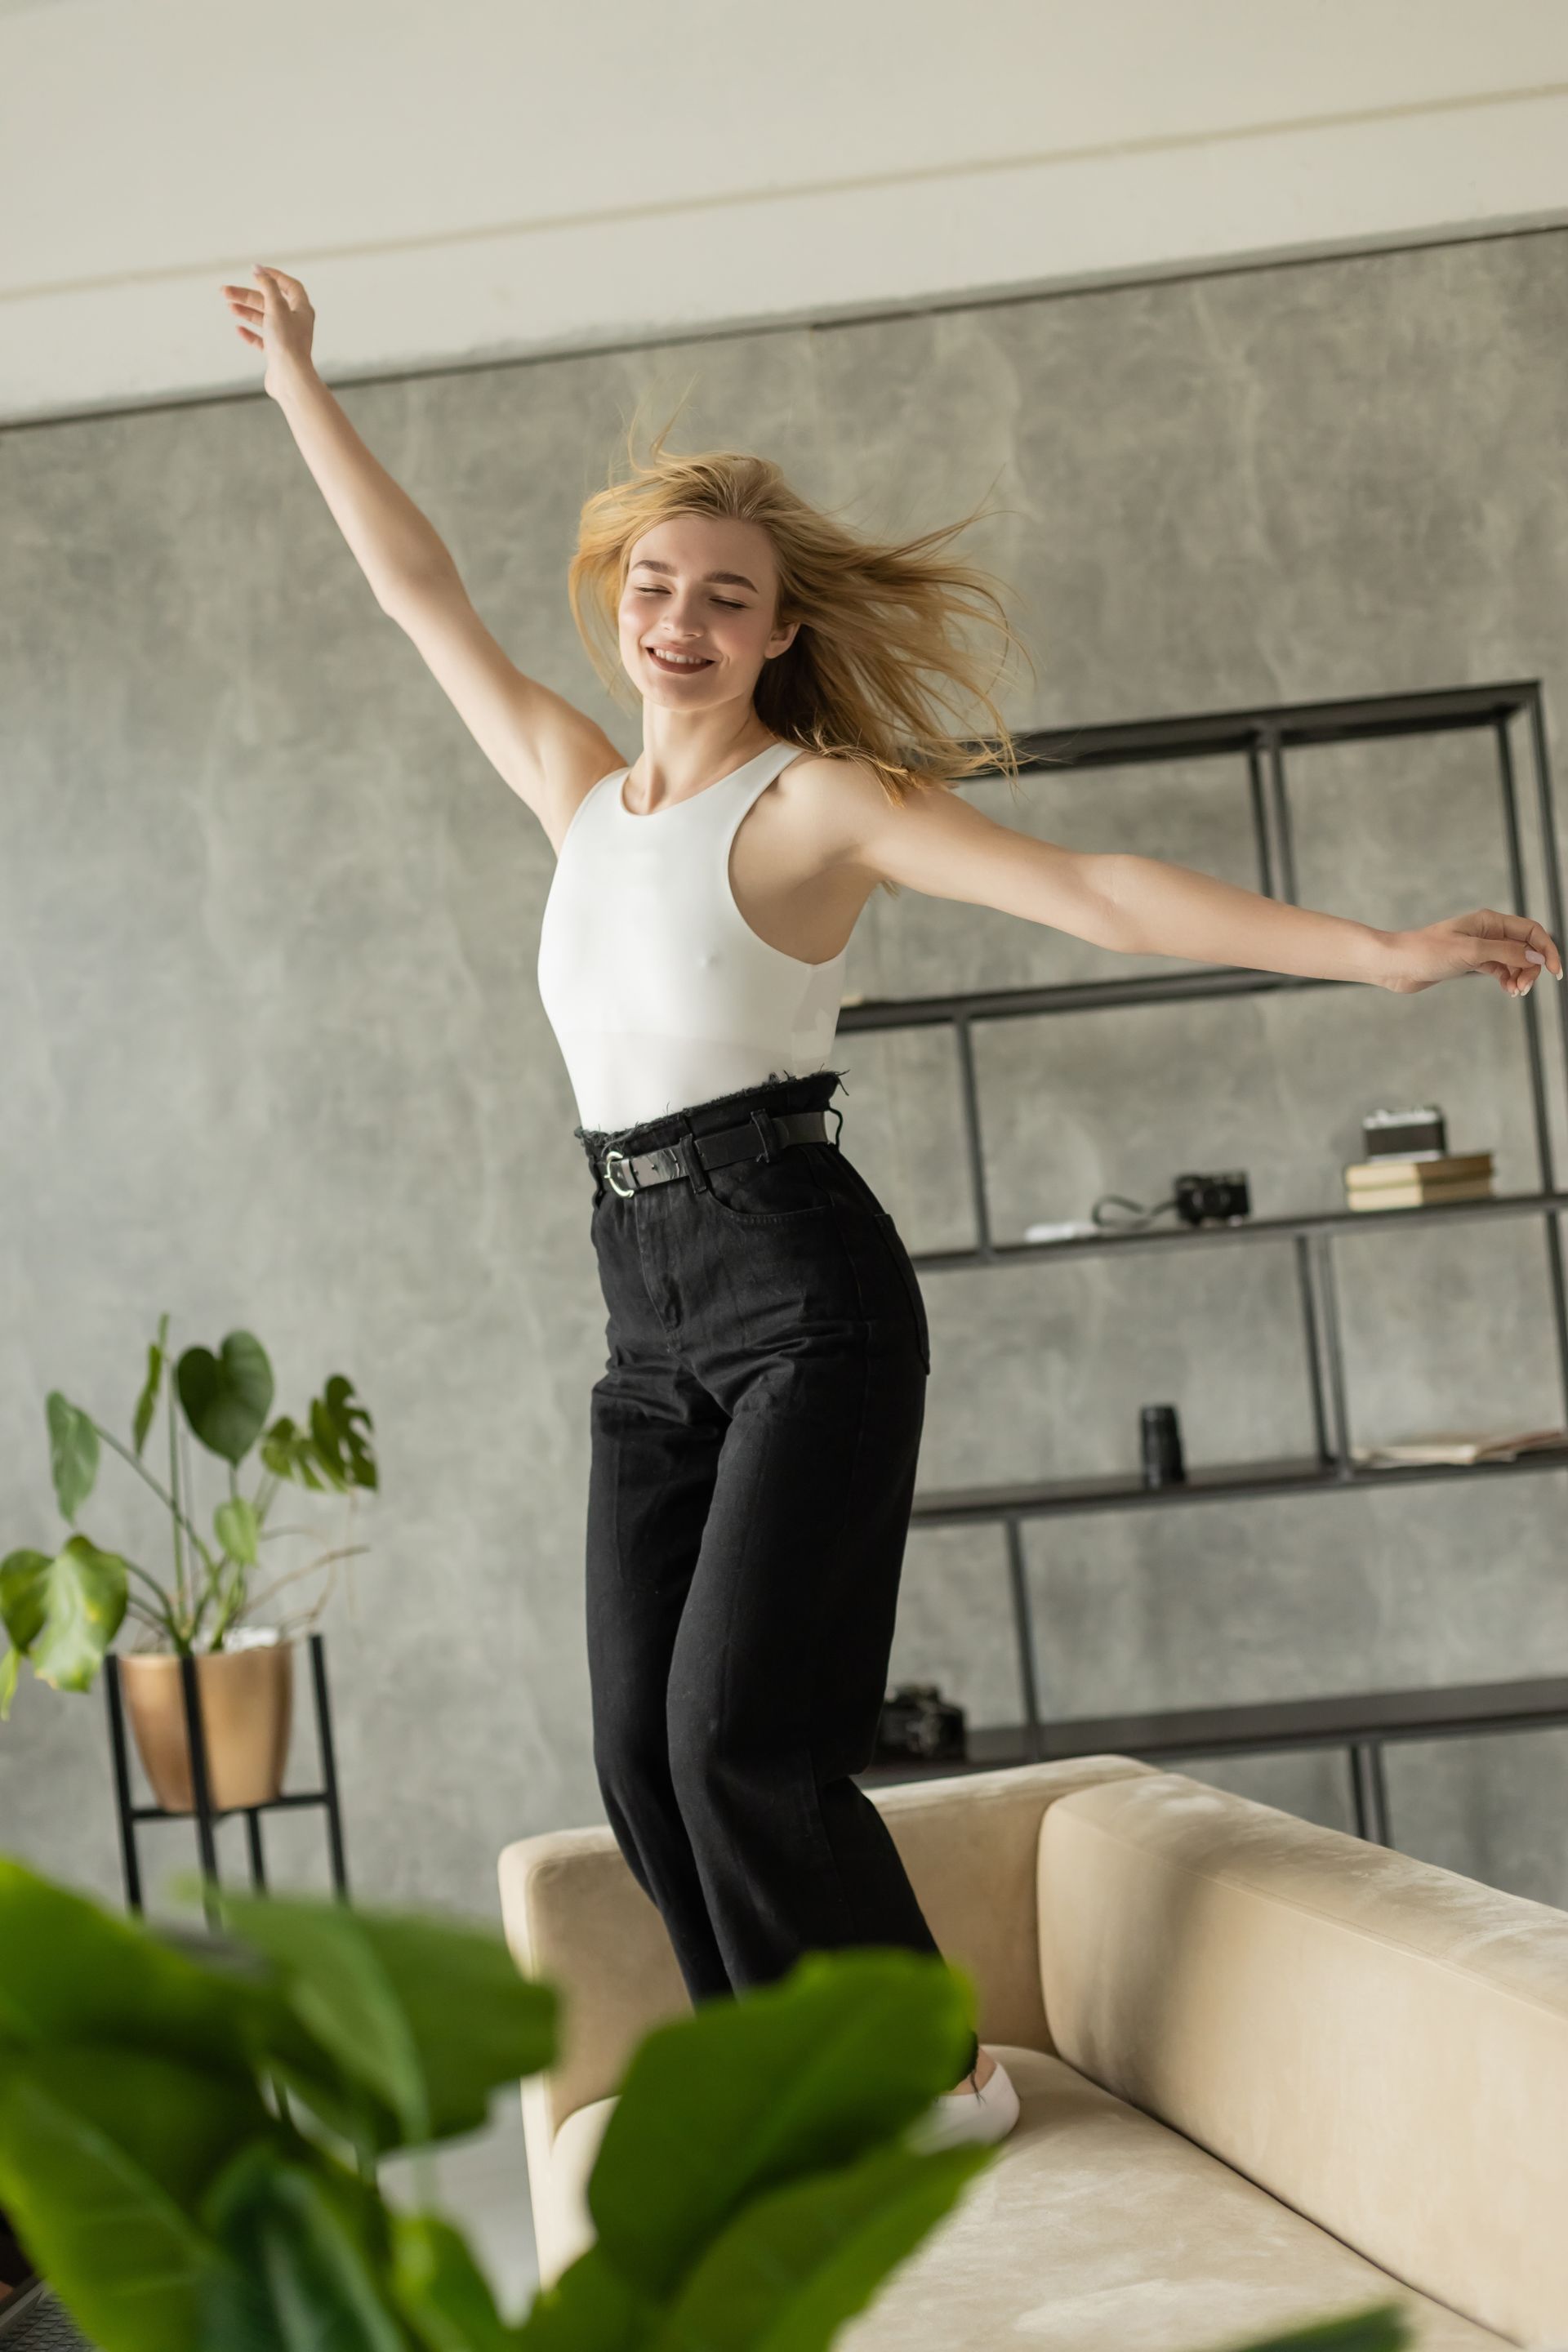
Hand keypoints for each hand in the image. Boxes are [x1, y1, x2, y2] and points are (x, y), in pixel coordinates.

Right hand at [218, 263, 315, 398]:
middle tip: (225, 291)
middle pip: (270, 302)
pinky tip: (238, 329)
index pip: (290, 286)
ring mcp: (286, 339)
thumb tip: (258, 268)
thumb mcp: (276, 307)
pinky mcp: (277, 354)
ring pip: (264, 320)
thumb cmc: (287, 343)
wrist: (289, 379)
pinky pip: (262, 340)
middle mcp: (296, 323)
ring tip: (229, 306)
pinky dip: (250, 333)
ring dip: (246, 311)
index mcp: (302, 310)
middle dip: (247, 295)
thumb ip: (267, 286)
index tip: (257, 271)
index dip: (274, 276)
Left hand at [1383, 909, 1563, 996]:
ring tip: (1516, 992)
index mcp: (1489, 921)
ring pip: (1514, 960)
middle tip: (1524, 988)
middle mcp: (1487, 931)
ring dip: (1520, 975)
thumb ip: (1505, 952)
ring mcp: (1479, 947)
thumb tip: (1536, 955)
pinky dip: (1507, 979)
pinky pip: (1500, 969)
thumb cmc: (1427, 952)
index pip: (1531, 931)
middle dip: (1531, 967)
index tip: (1554, 972)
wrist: (1396, 965)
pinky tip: (1508, 990)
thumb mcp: (1470, 952)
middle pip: (1525, 947)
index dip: (1546, 949)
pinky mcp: (1470, 962)